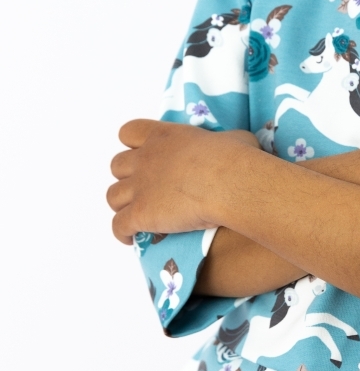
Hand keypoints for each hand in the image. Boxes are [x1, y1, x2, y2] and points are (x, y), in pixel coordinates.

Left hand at [107, 120, 259, 244]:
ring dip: (123, 205)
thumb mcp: (234, 137)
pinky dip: (122, 233)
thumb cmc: (236, 158)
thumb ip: (222, 140)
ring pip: (113, 196)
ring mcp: (140, 187)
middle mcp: (145, 159)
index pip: (130, 132)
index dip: (133, 145)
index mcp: (164, 136)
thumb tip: (231, 145)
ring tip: (137, 215)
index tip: (145, 155)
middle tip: (145, 188)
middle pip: (117, 165)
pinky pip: (119, 226)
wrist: (230, 183)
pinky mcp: (140, 214)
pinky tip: (132, 238)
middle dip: (127, 176)